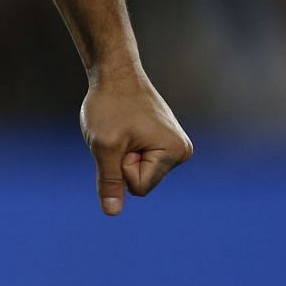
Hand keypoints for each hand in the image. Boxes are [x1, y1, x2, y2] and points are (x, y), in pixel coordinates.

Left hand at [79, 70, 192, 215]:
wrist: (114, 73)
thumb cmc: (109, 105)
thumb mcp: (104, 145)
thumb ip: (109, 181)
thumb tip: (111, 212)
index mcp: (175, 153)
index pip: (138, 187)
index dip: (121, 166)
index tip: (121, 137)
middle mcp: (182, 151)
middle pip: (141, 181)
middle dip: (122, 161)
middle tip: (120, 131)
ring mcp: (173, 145)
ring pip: (138, 171)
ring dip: (122, 153)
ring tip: (123, 127)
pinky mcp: (163, 140)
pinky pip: (138, 159)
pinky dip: (125, 147)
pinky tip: (127, 126)